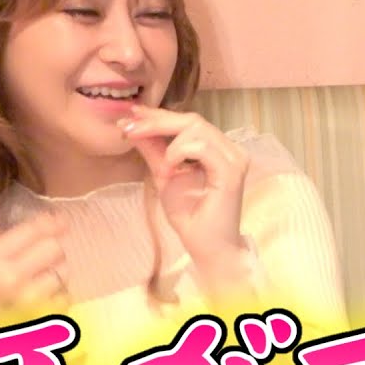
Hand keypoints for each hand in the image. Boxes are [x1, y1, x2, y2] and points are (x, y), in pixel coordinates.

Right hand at [0, 212, 67, 315]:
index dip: (51, 223)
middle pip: (54, 248)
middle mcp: (8, 280)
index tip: (62, 221)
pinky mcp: (43, 320)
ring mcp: (28, 302)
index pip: (31, 231)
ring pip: (64, 272)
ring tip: (39, 285)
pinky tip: (43, 302)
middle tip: (42, 262)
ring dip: (57, 275)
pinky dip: (59, 297)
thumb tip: (54, 221)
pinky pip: (66, 297)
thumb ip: (12, 246)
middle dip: (53, 252)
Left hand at [120, 106, 251, 283]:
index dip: (159, 116)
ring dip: (168, 138)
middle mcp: (230, 149)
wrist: (208, 248)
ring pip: (197, 128)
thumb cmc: (191, 216)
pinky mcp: (231, 172)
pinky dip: (180, 151)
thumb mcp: (165, 176)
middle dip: (157, 121)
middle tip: (130, 128)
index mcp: (217, 148)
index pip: (188, 122)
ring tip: (159, 163)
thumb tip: (132, 127)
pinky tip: (170, 168)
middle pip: (192, 119)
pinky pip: (202, 147)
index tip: (131, 116)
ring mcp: (233, 159)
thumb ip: (154, 150)